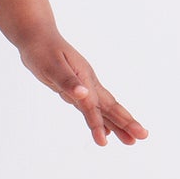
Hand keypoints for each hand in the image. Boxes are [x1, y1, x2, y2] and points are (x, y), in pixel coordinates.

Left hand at [19, 33, 148, 147]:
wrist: (37, 35)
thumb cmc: (42, 50)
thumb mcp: (52, 66)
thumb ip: (67, 81)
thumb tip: (83, 95)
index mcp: (84, 78)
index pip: (94, 106)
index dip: (99, 125)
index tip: (104, 143)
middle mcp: (88, 82)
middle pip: (110, 107)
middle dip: (125, 123)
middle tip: (143, 137)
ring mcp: (85, 85)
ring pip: (104, 109)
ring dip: (117, 125)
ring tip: (130, 141)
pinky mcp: (77, 87)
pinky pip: (92, 107)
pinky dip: (101, 119)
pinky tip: (106, 130)